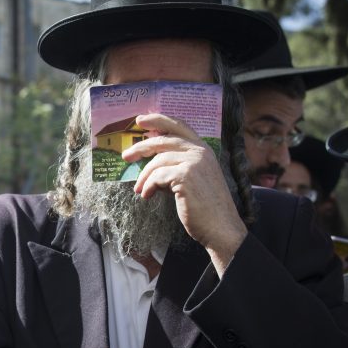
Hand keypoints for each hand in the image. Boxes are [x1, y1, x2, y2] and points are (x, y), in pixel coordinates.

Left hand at [122, 114, 246, 274]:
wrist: (220, 227)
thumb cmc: (206, 208)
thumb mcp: (194, 180)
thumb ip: (178, 167)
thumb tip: (151, 164)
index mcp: (203, 149)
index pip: (179, 125)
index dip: (158, 120)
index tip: (141, 120)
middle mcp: (200, 152)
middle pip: (163, 140)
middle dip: (141, 147)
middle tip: (126, 156)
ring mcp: (194, 162)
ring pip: (158, 161)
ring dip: (144, 176)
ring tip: (139, 189)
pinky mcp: (186, 176)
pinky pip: (157, 176)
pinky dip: (148, 186)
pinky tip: (146, 196)